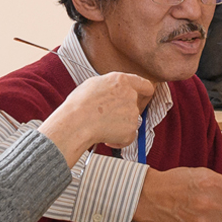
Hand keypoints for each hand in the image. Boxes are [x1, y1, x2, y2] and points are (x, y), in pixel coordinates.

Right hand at [40, 72, 155, 165]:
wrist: (76, 123)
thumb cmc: (79, 104)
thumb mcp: (93, 84)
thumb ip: (110, 86)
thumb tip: (113, 91)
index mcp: (121, 81)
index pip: (145, 84)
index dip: (144, 92)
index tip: (143, 98)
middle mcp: (130, 95)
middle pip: (135, 105)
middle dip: (124, 113)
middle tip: (109, 117)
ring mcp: (132, 113)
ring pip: (130, 122)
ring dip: (119, 126)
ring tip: (101, 127)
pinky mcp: (131, 129)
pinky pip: (128, 137)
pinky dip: (119, 140)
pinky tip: (106, 137)